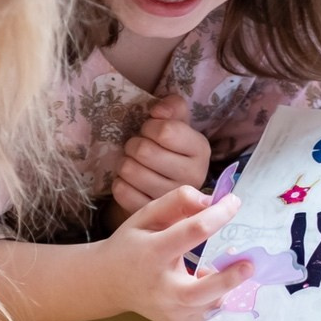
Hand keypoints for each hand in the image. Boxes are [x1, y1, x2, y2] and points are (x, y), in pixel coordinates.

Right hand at [100, 186, 251, 320]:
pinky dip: (216, 296)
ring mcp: (169, 309)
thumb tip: (210, 200)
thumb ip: (176, 202)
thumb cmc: (132, 244)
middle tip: (248, 264)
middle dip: (228, 279)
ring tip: (232, 269)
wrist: (108, 282)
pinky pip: (207, 311)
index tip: (234, 202)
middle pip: (198, 291)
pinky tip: (209, 282)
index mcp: (152, 252)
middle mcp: (160, 286)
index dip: (218, 215)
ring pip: (207, 305)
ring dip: (225, 286)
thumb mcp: (146, 216)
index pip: (192, 232)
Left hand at [112, 94, 211, 216]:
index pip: (165, 131)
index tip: (151, 131)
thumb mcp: (177, 123)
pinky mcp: (152, 213)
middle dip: (134, 144)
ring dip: (125, 162)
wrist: (164, 183)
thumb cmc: (169, 148)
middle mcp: (192, 176)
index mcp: (201, 149)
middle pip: (144, 151)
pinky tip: (130, 182)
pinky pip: (122, 191)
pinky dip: (120, 182)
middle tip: (139, 148)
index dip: (150, 127)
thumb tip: (159, 110)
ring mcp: (172, 199)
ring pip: (130, 170)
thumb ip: (173, 108)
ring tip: (134, 163)